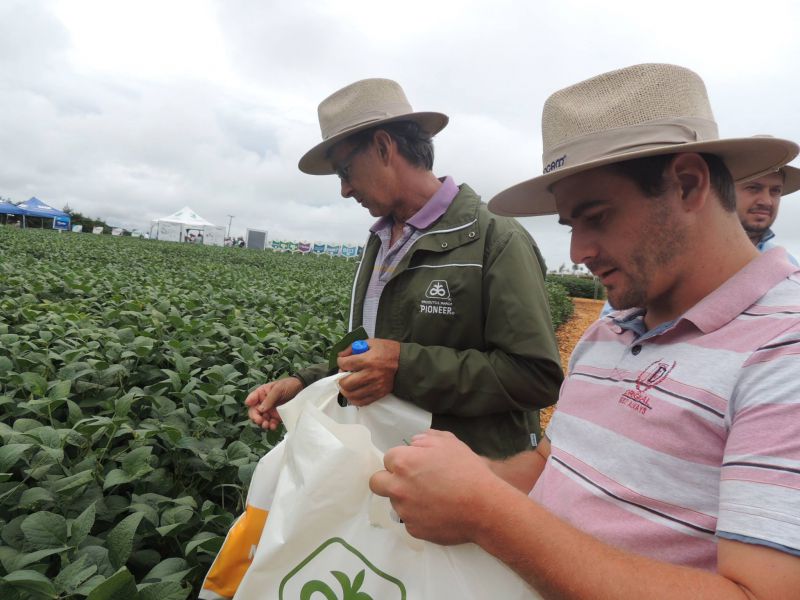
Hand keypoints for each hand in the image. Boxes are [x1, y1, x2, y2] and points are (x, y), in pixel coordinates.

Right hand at [244, 376, 303, 429]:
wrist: (302, 389)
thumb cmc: (289, 385)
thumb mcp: (278, 389)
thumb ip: (269, 399)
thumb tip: (260, 410)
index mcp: (262, 393)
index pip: (252, 399)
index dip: (250, 403)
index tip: (251, 406)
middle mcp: (264, 402)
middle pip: (254, 411)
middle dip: (255, 417)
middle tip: (259, 420)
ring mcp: (270, 410)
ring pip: (262, 419)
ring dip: (262, 423)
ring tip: (266, 425)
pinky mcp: (277, 416)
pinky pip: (271, 423)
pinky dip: (271, 426)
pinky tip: (273, 426)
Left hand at [336, 338, 399, 405]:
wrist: (405, 363)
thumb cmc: (388, 351)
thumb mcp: (371, 343)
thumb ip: (354, 348)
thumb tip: (341, 355)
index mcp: (368, 360)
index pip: (345, 364)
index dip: (340, 362)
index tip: (342, 361)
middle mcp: (371, 374)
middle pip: (346, 382)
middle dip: (341, 378)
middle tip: (344, 375)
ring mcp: (375, 386)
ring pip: (352, 394)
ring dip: (345, 390)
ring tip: (347, 385)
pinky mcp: (379, 394)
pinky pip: (361, 402)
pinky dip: (354, 399)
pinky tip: (353, 393)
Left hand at [369, 430, 501, 544]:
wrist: (484, 507)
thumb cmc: (467, 470)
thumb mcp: (450, 443)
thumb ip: (426, 438)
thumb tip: (414, 443)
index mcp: (403, 463)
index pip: (388, 458)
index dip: (402, 459)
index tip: (415, 464)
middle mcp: (398, 487)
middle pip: (376, 482)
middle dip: (387, 479)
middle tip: (407, 481)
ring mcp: (404, 511)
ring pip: (395, 502)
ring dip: (406, 498)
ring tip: (432, 498)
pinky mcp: (413, 530)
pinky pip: (410, 520)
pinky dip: (419, 516)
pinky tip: (438, 512)